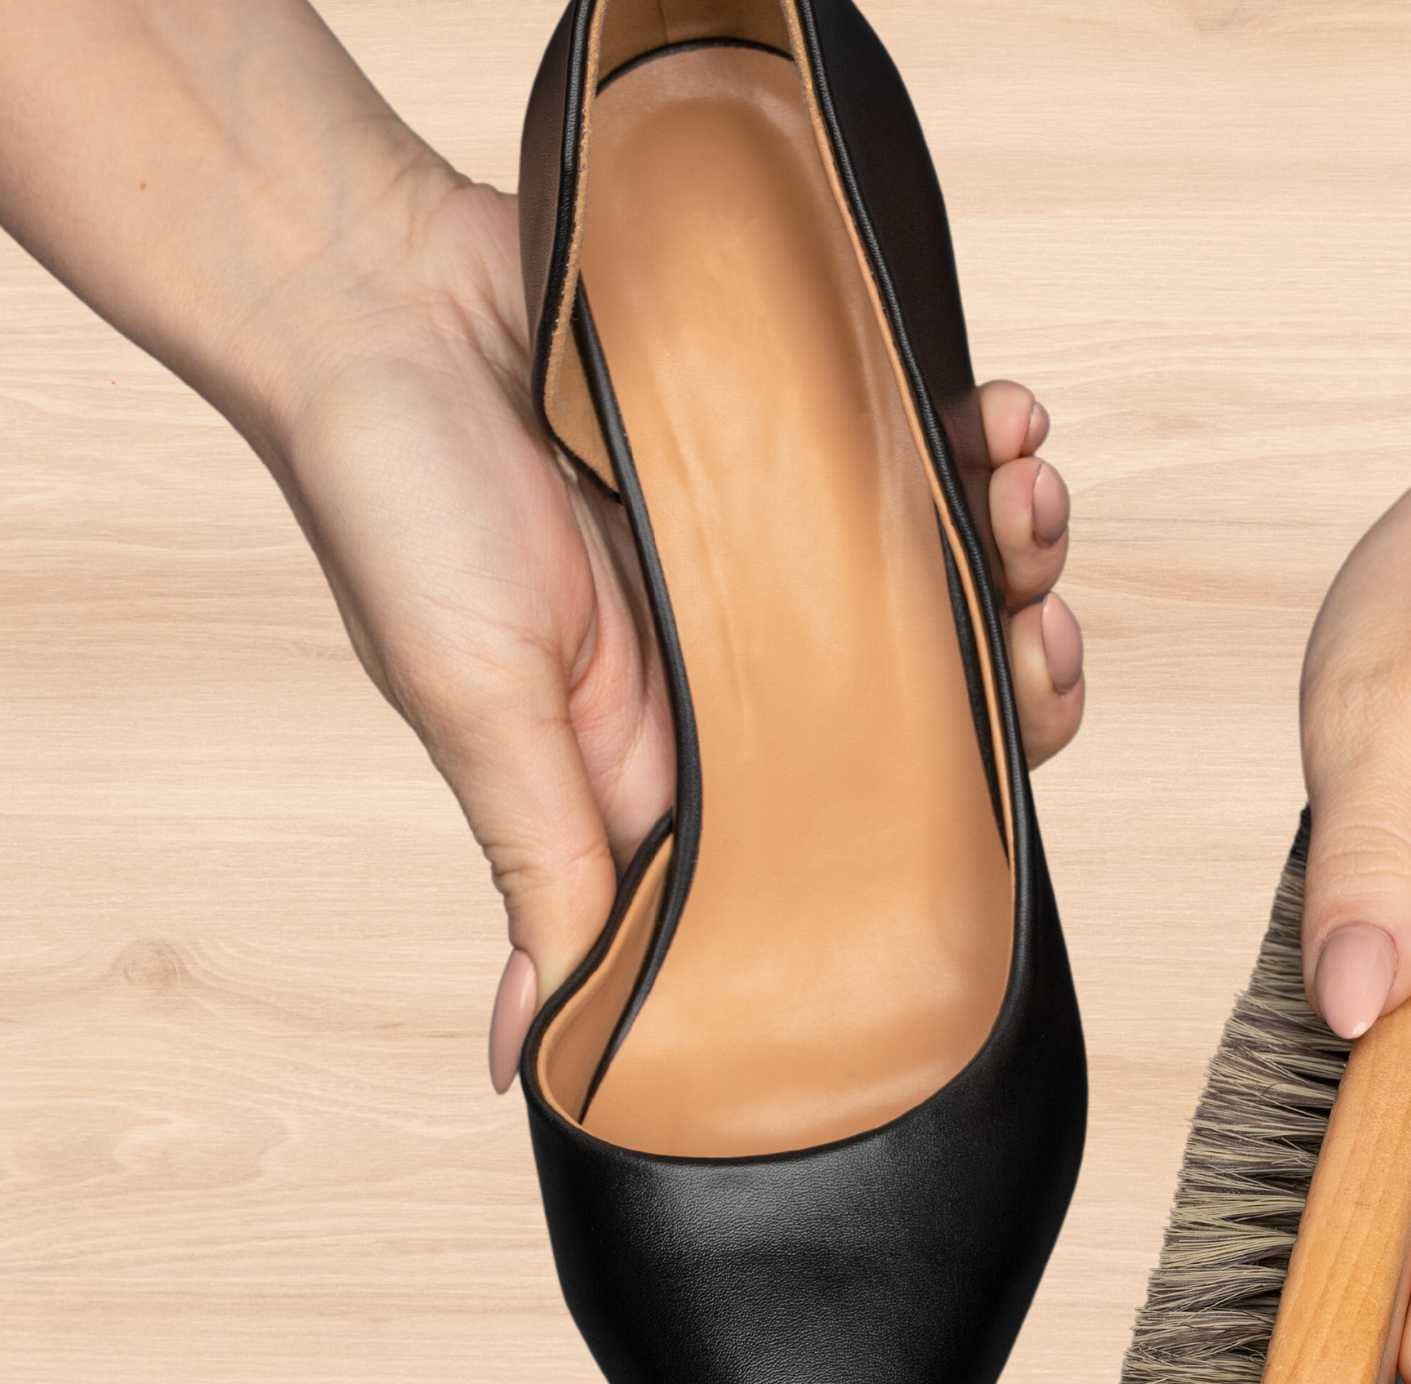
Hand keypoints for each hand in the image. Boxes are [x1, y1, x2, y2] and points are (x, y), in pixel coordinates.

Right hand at [258, 179, 1084, 1089]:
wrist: (375, 295)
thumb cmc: (398, 511)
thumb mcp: (480, 715)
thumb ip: (545, 876)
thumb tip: (535, 1062)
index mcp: (689, 756)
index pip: (864, 823)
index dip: (964, 804)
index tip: (1009, 756)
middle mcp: (751, 661)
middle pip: (943, 699)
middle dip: (1019, 666)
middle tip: (1036, 623)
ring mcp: (779, 543)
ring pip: (954, 574)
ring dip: (1019, 542)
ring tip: (1021, 491)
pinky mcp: (784, 435)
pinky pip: (918, 446)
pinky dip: (981, 436)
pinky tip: (1000, 415)